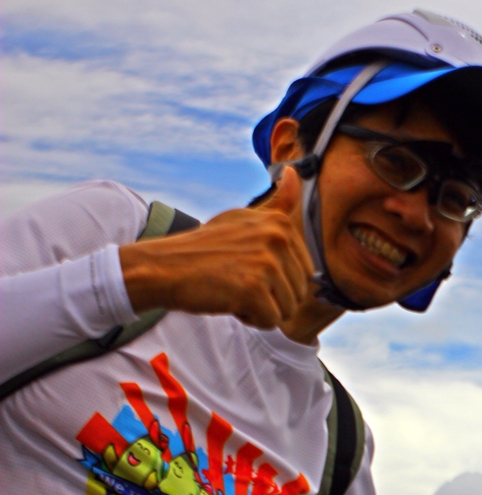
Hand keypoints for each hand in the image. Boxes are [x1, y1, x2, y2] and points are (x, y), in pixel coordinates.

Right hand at [120, 166, 315, 328]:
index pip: (305, 272)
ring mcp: (267, 263)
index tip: (248, 267)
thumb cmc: (205, 249)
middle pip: (299, 293)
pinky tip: (230, 301)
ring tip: (234, 289)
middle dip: (273, 297)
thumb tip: (295, 172)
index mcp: (280, 224)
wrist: (163, 267)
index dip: (278, 279)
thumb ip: (277, 203)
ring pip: (287, 310)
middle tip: (238, 280)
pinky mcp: (254, 289)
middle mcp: (278, 239)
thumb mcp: (243, 218)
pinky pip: (271, 322)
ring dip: (262, 309)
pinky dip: (251, 320)